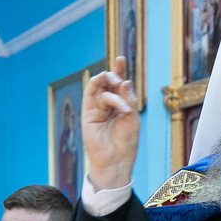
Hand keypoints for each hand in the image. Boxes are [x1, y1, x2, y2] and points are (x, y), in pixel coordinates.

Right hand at [83, 56, 139, 189]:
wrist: (116, 161)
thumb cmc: (127, 142)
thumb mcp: (133, 118)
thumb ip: (129, 99)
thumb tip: (124, 81)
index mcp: (120, 104)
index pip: (118, 84)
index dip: (119, 70)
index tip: (121, 58)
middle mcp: (107, 105)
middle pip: (107, 82)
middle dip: (114, 75)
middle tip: (121, 80)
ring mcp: (96, 109)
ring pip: (99, 86)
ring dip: (109, 81)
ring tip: (118, 84)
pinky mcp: (88, 114)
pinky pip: (92, 96)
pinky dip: (106, 94)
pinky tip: (117, 97)